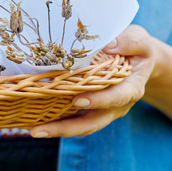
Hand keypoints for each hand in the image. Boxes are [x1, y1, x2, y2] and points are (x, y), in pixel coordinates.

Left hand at [30, 25, 156, 137]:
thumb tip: (109, 45)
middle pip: (92, 122)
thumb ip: (130, 41)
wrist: (137, 62)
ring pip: (80, 126)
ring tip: (32, 130)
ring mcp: (102, 110)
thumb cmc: (136, 48)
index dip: (99, 101)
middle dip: (66, 128)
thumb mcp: (139, 40)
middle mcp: (116, 104)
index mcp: (131, 87)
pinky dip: (55, 123)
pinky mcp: (89, 110)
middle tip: (39, 129)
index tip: (78, 100)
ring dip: (56, 130)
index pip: (117, 97)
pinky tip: (32, 122)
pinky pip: (73, 119)